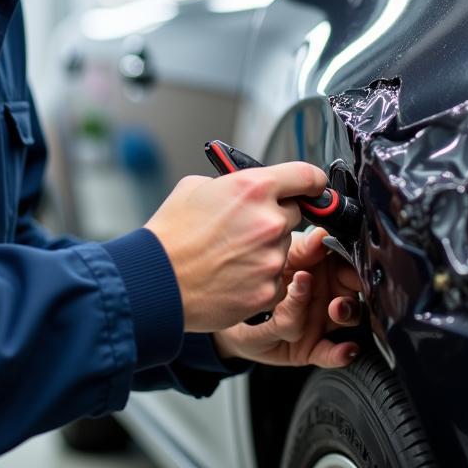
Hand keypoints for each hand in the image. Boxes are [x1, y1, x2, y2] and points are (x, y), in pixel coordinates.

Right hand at [145, 163, 327, 332]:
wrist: (156, 280)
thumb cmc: (171, 235)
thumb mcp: (196, 187)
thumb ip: (232, 184)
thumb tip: (248, 188)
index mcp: (253, 188)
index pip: (306, 176)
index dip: (311, 182)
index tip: (311, 187)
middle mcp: (268, 221)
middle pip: (293, 214)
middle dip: (273, 218)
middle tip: (244, 227)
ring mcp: (271, 258)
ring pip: (283, 248)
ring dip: (265, 250)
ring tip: (230, 255)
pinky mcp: (267, 291)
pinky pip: (276, 280)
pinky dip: (259, 279)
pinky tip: (232, 276)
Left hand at [212, 228, 363, 367]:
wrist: (232, 309)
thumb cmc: (262, 277)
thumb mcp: (280, 257)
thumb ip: (303, 249)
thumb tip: (322, 236)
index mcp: (324, 269)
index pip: (348, 265)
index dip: (355, 266)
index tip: (352, 263)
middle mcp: (327, 295)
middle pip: (353, 292)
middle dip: (354, 291)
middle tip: (342, 292)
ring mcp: (320, 321)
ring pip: (344, 320)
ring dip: (345, 314)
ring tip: (335, 309)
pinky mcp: (311, 347)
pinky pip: (330, 354)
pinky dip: (340, 354)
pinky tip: (346, 350)